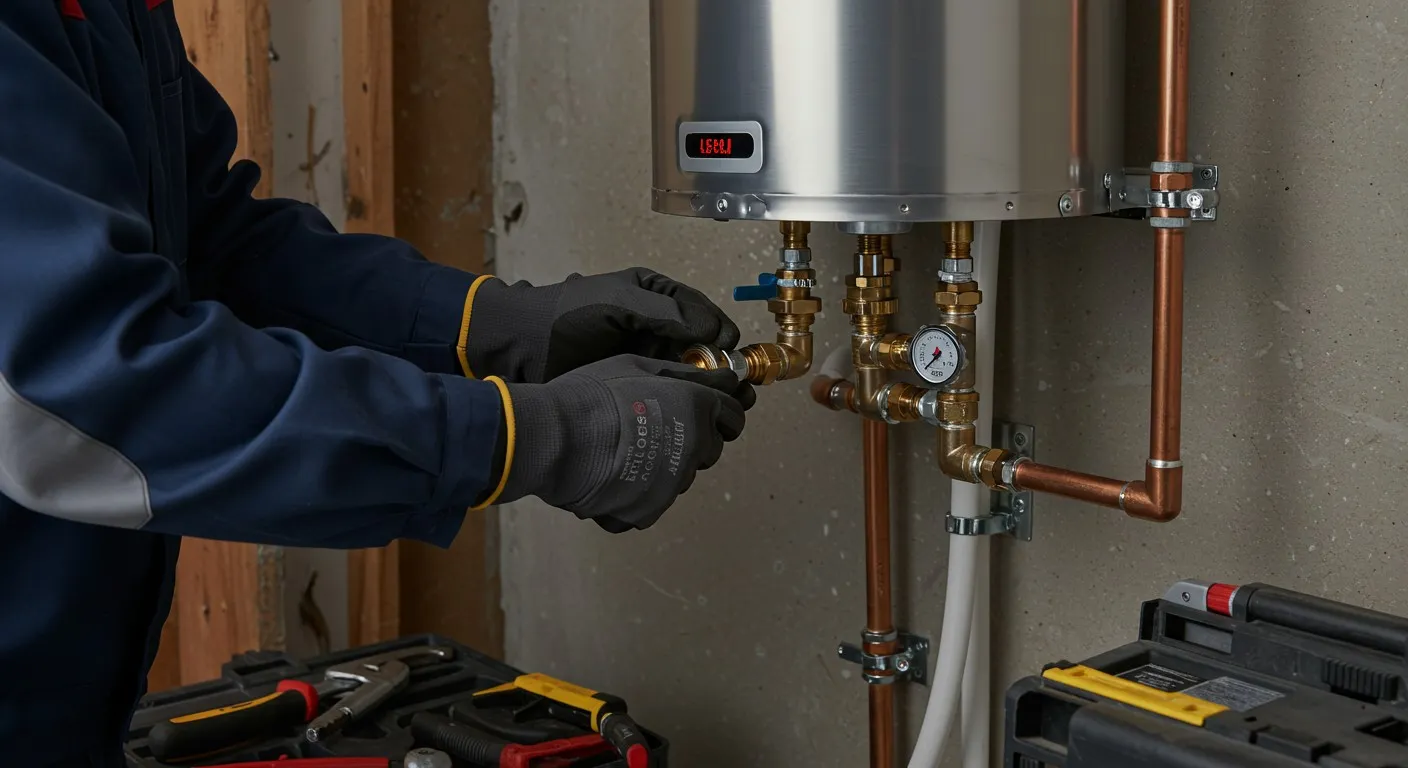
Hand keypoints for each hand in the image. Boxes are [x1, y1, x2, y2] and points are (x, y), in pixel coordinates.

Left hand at [465, 268, 740, 382]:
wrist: (519, 346)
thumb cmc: (566, 316)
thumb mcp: (618, 301)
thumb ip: (666, 312)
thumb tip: (713, 331)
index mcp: (655, 296)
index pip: (703, 313)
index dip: (722, 335)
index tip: (734, 358)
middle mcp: (655, 325)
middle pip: (702, 345)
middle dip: (722, 366)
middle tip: (740, 391)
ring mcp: (644, 355)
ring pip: (689, 371)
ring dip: (708, 388)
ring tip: (727, 408)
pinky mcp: (632, 382)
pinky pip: (667, 391)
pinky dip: (684, 402)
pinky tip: (695, 415)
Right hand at [501, 355, 754, 530]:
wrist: (557, 437)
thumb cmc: (593, 393)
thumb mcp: (638, 365)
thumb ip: (684, 374)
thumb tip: (722, 378)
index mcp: (698, 407)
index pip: (733, 417)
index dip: (720, 413)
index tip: (703, 412)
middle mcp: (695, 447)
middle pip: (710, 449)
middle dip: (693, 441)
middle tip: (654, 429)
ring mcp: (674, 483)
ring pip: (681, 477)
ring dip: (665, 467)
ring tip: (626, 452)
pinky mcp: (649, 510)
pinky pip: (652, 502)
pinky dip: (637, 493)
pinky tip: (612, 476)